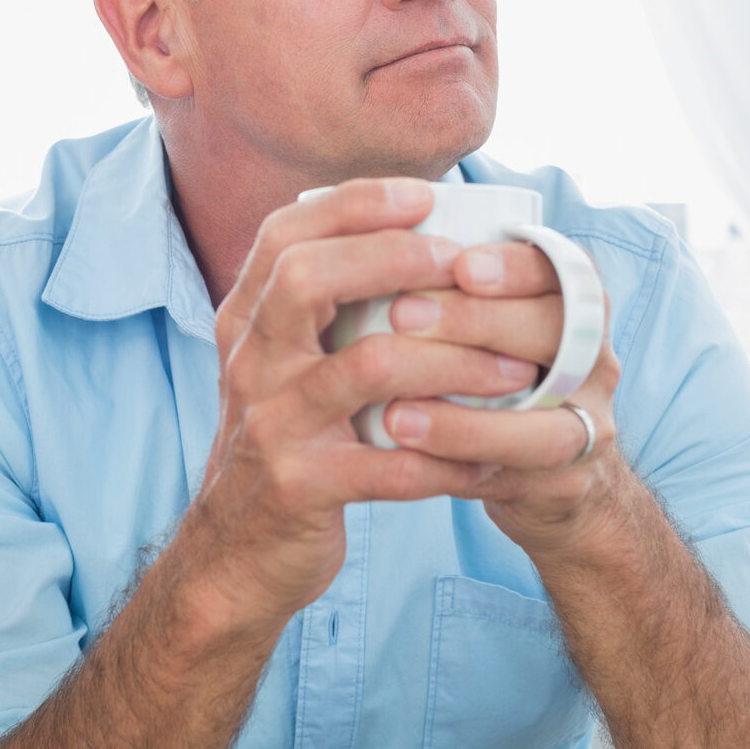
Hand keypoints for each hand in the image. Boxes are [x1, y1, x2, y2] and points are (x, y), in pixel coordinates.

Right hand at [190, 179, 547, 623]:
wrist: (235, 554)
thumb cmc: (286, 444)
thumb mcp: (279, 368)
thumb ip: (319, 310)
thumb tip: (407, 232)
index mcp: (247, 324)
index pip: (284, 235)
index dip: (353, 204)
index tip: (424, 195)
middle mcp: (250, 363)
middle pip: (307, 279)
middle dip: (394, 257)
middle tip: (464, 264)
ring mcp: (271, 425)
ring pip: (367, 367)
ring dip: (453, 361)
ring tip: (514, 369)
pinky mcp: (299, 487)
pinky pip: (389, 465)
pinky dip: (450, 461)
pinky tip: (492, 464)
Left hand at [379, 240, 627, 555]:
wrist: (539, 471)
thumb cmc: (488, 375)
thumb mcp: (478, 323)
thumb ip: (442, 285)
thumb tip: (357, 234)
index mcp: (573, 303)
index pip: (560, 268)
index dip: (514, 265)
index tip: (460, 264)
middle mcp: (594, 358)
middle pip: (558, 331)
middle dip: (479, 322)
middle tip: (402, 315)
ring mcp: (588, 423)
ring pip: (547, 421)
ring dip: (466, 417)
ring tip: (394, 412)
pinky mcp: (565, 481)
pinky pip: (516, 475)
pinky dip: (459, 462)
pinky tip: (408, 454)